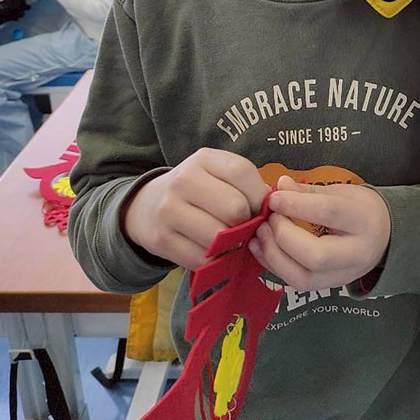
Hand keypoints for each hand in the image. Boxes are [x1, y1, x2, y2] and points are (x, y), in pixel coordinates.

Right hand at [123, 149, 269, 269]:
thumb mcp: (216, 175)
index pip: (242, 172)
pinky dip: (214, 261)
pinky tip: (213, 252)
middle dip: (246, 223)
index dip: (259, 195)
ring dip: (231, 246)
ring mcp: (169, 210)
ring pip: (218, 237)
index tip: (260, 208)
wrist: (147, 207)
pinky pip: (202, 259)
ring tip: (230, 241)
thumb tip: (273, 210)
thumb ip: (245, 185)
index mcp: (203, 159)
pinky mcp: (161, 240)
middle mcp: (183, 180)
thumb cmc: (197, 191)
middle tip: (244, 228)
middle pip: (234, 208)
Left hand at [249, 176, 389, 290]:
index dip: (296, 205)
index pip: (328, 213)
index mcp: (364, 220)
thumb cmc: (360, 209)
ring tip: (261, 233)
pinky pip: (297, 284)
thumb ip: (308, 192)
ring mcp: (344, 276)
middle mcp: (358, 253)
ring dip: (274, 256)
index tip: (273, 198)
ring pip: (304, 278)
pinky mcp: (329, 287)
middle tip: (269, 218)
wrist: (385, 236)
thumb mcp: (341, 192)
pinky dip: (274, 266)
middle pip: (316, 255)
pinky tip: (262, 248)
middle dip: (284, 236)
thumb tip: (279, 186)